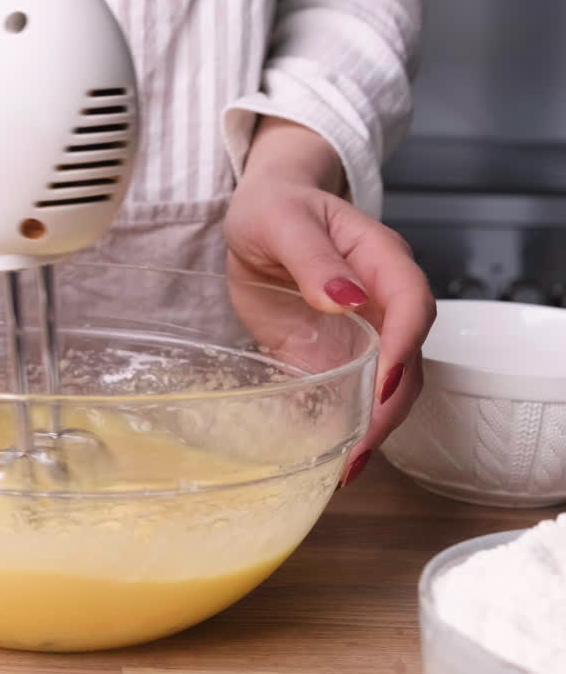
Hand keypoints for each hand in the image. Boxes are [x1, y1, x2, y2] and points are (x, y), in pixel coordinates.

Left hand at [225, 117, 435, 487]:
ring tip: (346, 465)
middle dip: (390, 406)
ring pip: (388, 384)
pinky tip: (330, 454)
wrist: (260, 214)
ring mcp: (364, 330)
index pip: (413, 304)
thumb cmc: (275, 208)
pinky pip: (351, 391)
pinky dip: (346, 423)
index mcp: (381, 258)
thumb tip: (347, 297)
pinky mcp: (335, 352)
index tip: (385, 384)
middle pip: (410, 358)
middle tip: (359, 448)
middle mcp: (383, 299)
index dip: (406, 346)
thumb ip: (314, 257)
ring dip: (374, 425)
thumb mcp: (282, 221)